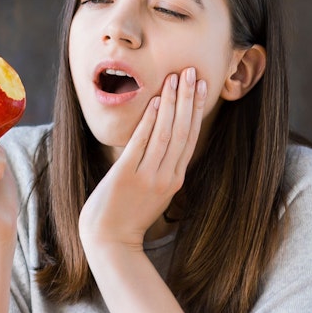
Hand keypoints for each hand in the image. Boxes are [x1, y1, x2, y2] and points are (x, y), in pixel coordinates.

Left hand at [79, 67, 206, 249]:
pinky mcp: (127, 175)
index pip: (190, 138)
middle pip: (182, 131)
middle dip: (189, 99)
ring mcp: (148, 176)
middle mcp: (166, 176)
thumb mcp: (155, 192)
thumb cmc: (129, 214)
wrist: (110, 240)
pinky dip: (150, 119)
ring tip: (177, 78)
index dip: (196, 110)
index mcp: (175, 179)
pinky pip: (141, 142)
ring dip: (172, 103)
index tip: (202, 87)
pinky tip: (155, 100)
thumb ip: (162, 168)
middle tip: (193, 72)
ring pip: (166, 133)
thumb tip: (164, 141)